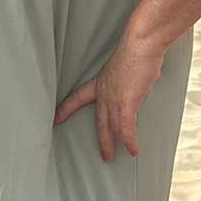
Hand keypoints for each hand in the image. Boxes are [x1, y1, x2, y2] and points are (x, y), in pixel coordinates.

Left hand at [53, 34, 164, 162]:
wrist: (140, 44)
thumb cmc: (137, 51)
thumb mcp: (128, 67)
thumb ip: (132, 77)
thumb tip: (144, 78)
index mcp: (101, 83)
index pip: (77, 97)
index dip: (66, 109)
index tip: (56, 118)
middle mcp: (104, 92)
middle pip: (99, 121)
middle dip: (101, 139)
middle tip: (103, 154)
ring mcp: (113, 98)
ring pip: (110, 127)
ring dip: (112, 143)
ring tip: (113, 156)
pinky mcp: (126, 102)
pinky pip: (126, 127)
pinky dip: (129, 139)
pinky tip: (132, 150)